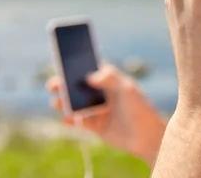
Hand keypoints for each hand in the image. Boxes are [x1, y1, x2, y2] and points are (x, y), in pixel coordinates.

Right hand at [47, 65, 166, 165]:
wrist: (147, 137)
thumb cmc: (140, 109)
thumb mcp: (127, 89)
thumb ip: (110, 78)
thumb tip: (88, 75)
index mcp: (111, 81)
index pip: (91, 69)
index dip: (77, 66)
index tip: (63, 63)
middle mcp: (103, 93)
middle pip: (79, 86)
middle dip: (65, 85)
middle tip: (53, 85)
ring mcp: (98, 109)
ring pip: (76, 103)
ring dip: (64, 102)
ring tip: (57, 103)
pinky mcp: (96, 126)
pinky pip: (79, 121)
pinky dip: (70, 120)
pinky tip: (66, 119)